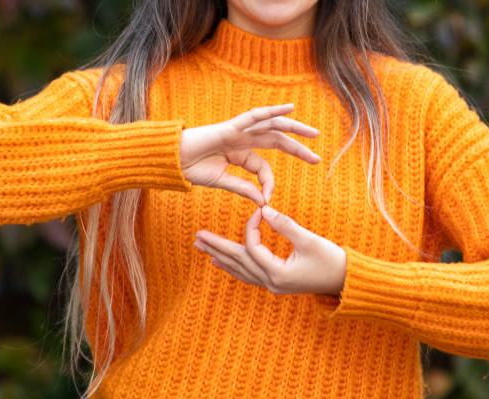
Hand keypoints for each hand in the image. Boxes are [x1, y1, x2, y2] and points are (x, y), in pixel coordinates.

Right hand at [179, 104, 320, 205]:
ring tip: (314, 134)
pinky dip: (273, 111)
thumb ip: (243, 188)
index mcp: (240, 154)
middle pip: (277, 140)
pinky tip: (290, 107)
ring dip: (294, 127)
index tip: (267, 199)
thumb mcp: (222, 181)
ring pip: (272, 126)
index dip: (269, 183)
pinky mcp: (231, 126)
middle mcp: (243, 140)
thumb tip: (262, 200)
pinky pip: (255, 116)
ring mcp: (238, 131)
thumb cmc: (191, 169)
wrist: (171, 160)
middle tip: (317, 157)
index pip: (264, 167)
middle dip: (298, 148)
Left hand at [193, 206, 346, 295]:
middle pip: (238, 262)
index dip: (251, 227)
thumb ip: (285, 225)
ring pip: (241, 271)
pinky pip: (249, 276)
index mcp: (277, 273)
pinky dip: (234, 268)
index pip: (253, 248)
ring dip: (222, 258)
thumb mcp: (309, 240)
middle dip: (217, 248)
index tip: (258, 210)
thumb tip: (263, 209)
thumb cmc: (332, 260)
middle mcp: (271, 283)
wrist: (347, 281)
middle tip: (197, 237)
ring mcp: (273, 286)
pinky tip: (222, 264)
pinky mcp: (277, 283)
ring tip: (203, 250)